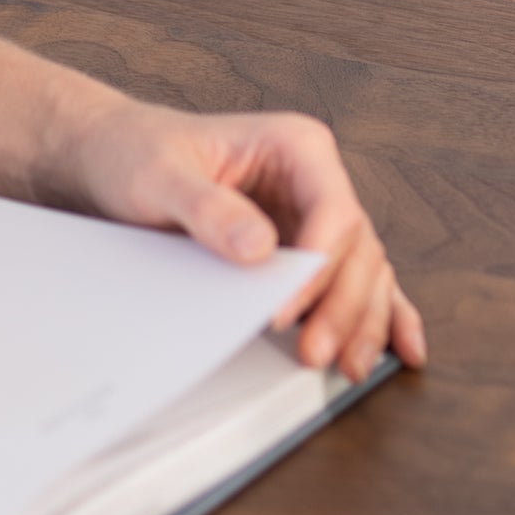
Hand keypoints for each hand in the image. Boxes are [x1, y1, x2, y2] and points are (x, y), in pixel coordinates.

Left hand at [54, 99, 426, 381]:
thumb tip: (259, 248)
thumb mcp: (159, 175)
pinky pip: (355, 282)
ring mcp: (313, 217)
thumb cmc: (138, 153)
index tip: (283, 308)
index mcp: (296, 147)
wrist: (114, 157)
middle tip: (314, 352)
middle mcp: (315, 180)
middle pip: (358, 247)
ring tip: (346, 367)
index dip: (318, 264)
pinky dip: (379, 315)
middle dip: (343, 305)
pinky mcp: (304, 250)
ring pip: (365, 271)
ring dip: (361, 321)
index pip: (334, 209)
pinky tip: (400, 347)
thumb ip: (209, 208)